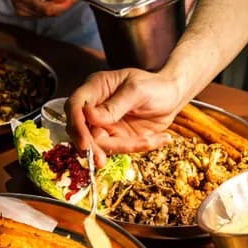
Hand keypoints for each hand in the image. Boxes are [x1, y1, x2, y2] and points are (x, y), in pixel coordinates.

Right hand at [66, 69, 184, 165]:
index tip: (84, 143)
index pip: (75, 106)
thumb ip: (114, 105)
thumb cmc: (155, 86)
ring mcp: (105, 125)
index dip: (76, 124)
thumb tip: (90, 117)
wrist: (172, 97)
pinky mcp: (117, 138)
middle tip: (100, 161)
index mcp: (96, 88)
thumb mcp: (137, 90)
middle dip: (91, 147)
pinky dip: (139, 147)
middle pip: (81, 130)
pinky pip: (121, 149)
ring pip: (101, 144)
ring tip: (148, 140)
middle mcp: (96, 108)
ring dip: (122, 147)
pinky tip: (159, 138)